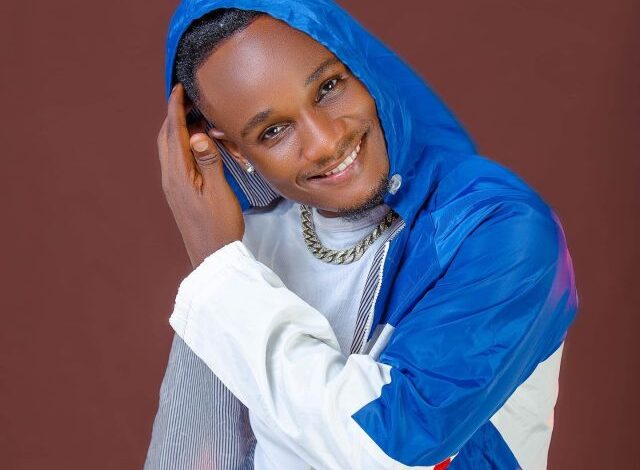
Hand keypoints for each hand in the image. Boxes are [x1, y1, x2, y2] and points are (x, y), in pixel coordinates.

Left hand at [158, 83, 243, 268]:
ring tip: (197, 119)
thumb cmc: (219, 226)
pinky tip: (198, 146)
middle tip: (192, 101)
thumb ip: (208, 161)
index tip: (178, 87)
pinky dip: (183, 145)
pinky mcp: (178, 193)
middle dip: (175, 115)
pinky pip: (175, 161)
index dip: (175, 108)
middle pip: (166, 138)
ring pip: (170, 149)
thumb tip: (197, 134)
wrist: (213, 257)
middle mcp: (170, 178)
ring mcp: (172, 187)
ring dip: (179, 130)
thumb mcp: (219, 192)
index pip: (174, 132)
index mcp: (178, 175)